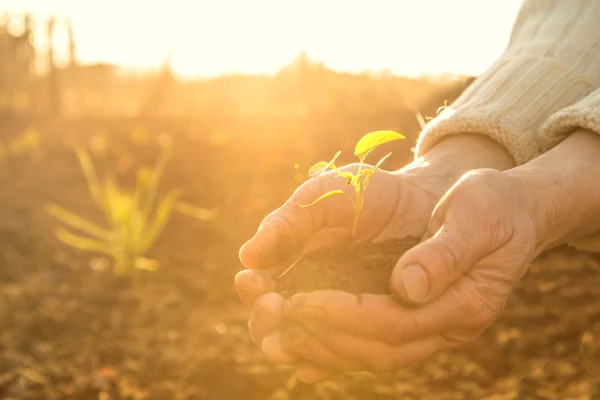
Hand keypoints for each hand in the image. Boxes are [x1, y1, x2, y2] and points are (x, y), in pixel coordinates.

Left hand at [277, 129, 599, 381]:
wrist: (510, 211)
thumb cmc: (492, 205)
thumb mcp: (475, 215)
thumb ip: (445, 253)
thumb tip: (408, 287)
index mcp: (466, 302)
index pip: (394, 323)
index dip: (343, 316)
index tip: (300, 301)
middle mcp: (447, 326)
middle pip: (377, 349)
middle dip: (321, 336)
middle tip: (273, 315)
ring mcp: (432, 328)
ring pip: (371, 355)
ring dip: (321, 348)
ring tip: (275, 334)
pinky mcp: (417, 320)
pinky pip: (373, 346)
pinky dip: (336, 350)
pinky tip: (300, 349)